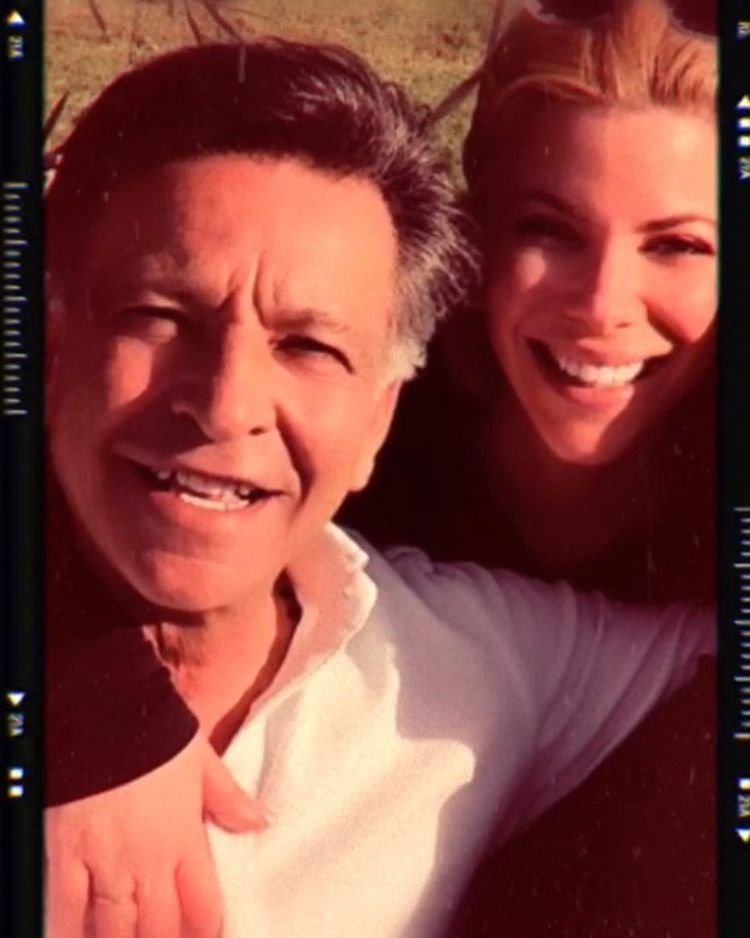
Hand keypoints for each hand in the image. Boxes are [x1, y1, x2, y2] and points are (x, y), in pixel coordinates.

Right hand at [45, 732, 265, 937]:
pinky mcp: (65, 860)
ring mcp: (104, 865)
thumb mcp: (202, 760)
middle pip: (160, 929)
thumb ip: (228, 798)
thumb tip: (259, 822)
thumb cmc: (154, 732)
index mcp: (183, 839)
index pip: (202, 907)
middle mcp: (147, 862)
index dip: (206, 932)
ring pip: (116, 931)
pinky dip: (71, 934)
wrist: (103, 715)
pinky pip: (66, 914)